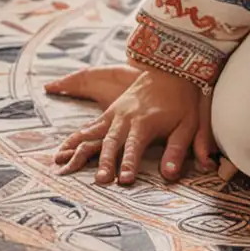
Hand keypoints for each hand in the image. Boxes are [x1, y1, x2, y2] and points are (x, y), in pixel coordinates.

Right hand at [49, 65, 224, 185]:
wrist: (169, 69)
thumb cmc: (181, 100)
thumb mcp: (187, 124)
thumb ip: (177, 149)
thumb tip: (170, 174)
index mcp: (145, 122)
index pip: (135, 146)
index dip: (129, 163)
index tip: (124, 180)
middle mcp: (126, 118)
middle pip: (112, 143)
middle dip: (105, 162)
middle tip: (100, 180)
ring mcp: (114, 114)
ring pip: (94, 135)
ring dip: (80, 152)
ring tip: (66, 168)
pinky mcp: (109, 113)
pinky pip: (89, 128)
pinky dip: (74, 140)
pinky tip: (61, 152)